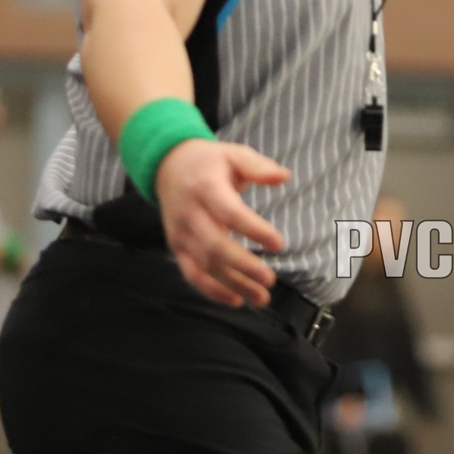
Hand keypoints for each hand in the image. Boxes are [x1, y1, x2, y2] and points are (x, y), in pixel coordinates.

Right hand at [156, 138, 290, 306]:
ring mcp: (181, 234)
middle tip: (270, 278)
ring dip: (233, 284)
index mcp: (206, 187)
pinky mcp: (176, 248)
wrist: (168, 167)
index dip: (254, 230)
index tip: (279, 244)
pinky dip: (212, 291)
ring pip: (205, 266)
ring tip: (262, 297)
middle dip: (243, 266)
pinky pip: (191, 275)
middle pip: (215, 246)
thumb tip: (284, 177)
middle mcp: (190, 214)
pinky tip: (236, 300)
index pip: (230, 212)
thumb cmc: (210, 162)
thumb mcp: (234, 154)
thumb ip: (259, 167)